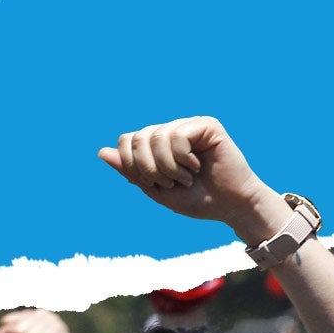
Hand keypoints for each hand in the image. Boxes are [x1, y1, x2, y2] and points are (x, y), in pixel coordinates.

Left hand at [99, 117, 287, 243]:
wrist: (232, 207)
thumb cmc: (199, 200)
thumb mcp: (157, 189)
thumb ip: (131, 171)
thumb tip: (101, 152)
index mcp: (159, 143)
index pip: (127, 140)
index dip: (133, 165)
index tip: (155, 184)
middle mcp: (172, 129)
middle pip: (137, 138)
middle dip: (149, 168)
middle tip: (171, 182)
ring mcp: (189, 125)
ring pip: (156, 137)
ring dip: (168, 167)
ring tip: (186, 177)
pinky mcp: (207, 126)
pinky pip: (177, 136)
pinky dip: (183, 158)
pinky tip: (198, 166)